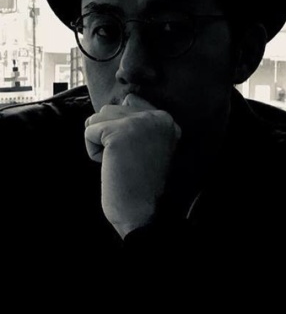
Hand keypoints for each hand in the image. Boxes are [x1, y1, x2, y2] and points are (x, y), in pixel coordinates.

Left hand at [84, 94, 181, 237]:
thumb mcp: (152, 145)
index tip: (134, 153)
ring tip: (119, 161)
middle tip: (127, 159)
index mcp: (168, 120)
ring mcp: (139, 122)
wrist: (143, 211)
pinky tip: (111, 166)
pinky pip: (88, 132)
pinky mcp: (118, 133)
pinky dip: (93, 151)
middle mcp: (158, 116)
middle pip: (111, 109)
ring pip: (98, 118)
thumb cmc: (141, 182)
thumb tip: (121, 102)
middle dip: (109, 135)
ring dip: (100, 141)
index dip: (121, 128)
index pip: (131, 102)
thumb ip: (142, 122)